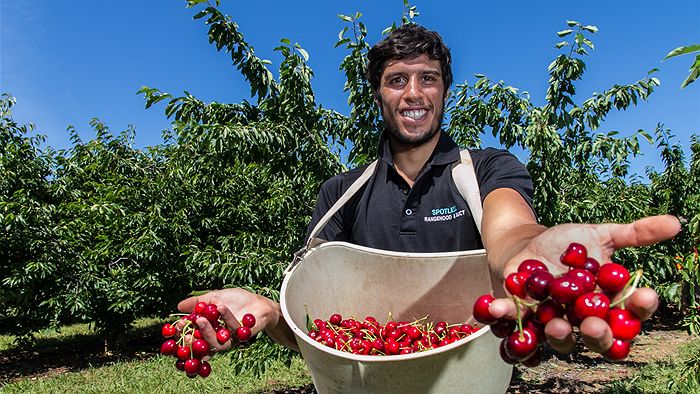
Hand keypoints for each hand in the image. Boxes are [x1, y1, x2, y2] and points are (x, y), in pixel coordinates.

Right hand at [176, 288, 284, 352]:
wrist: (260, 303)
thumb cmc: (238, 301)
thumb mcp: (215, 297)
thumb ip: (198, 302)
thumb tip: (178, 306)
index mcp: (210, 330)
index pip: (193, 337)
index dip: (183, 335)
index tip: (176, 327)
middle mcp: (218, 338)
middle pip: (201, 346)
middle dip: (191, 341)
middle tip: (185, 332)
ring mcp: (230, 339)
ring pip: (215, 343)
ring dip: (206, 332)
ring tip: (199, 319)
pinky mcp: (242, 336)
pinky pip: (232, 331)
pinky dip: (226, 318)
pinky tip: (221, 307)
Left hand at [490, 214, 679, 354]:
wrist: (524, 245)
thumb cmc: (567, 245)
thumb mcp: (599, 235)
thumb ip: (635, 234)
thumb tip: (676, 223)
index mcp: (607, 304)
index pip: (631, 313)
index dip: (640, 308)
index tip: (646, 296)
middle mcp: (582, 321)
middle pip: (597, 337)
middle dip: (598, 333)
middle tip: (595, 323)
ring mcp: (551, 324)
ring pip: (559, 340)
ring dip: (559, 336)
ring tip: (557, 326)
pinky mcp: (521, 321)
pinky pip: (514, 327)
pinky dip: (506, 318)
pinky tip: (498, 309)